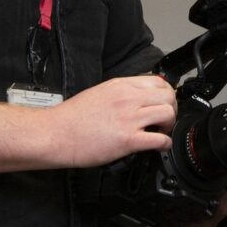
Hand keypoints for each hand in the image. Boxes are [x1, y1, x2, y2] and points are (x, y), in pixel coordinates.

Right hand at [48, 76, 174, 167]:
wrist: (55, 134)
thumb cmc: (71, 118)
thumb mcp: (99, 93)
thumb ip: (120, 93)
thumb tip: (136, 98)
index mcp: (120, 86)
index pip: (159, 81)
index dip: (166, 93)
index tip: (163, 103)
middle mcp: (127, 99)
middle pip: (168, 96)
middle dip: (171, 109)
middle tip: (164, 120)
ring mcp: (129, 118)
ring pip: (168, 113)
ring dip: (169, 125)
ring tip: (160, 131)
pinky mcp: (128, 139)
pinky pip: (159, 139)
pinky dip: (164, 144)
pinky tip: (158, 146)